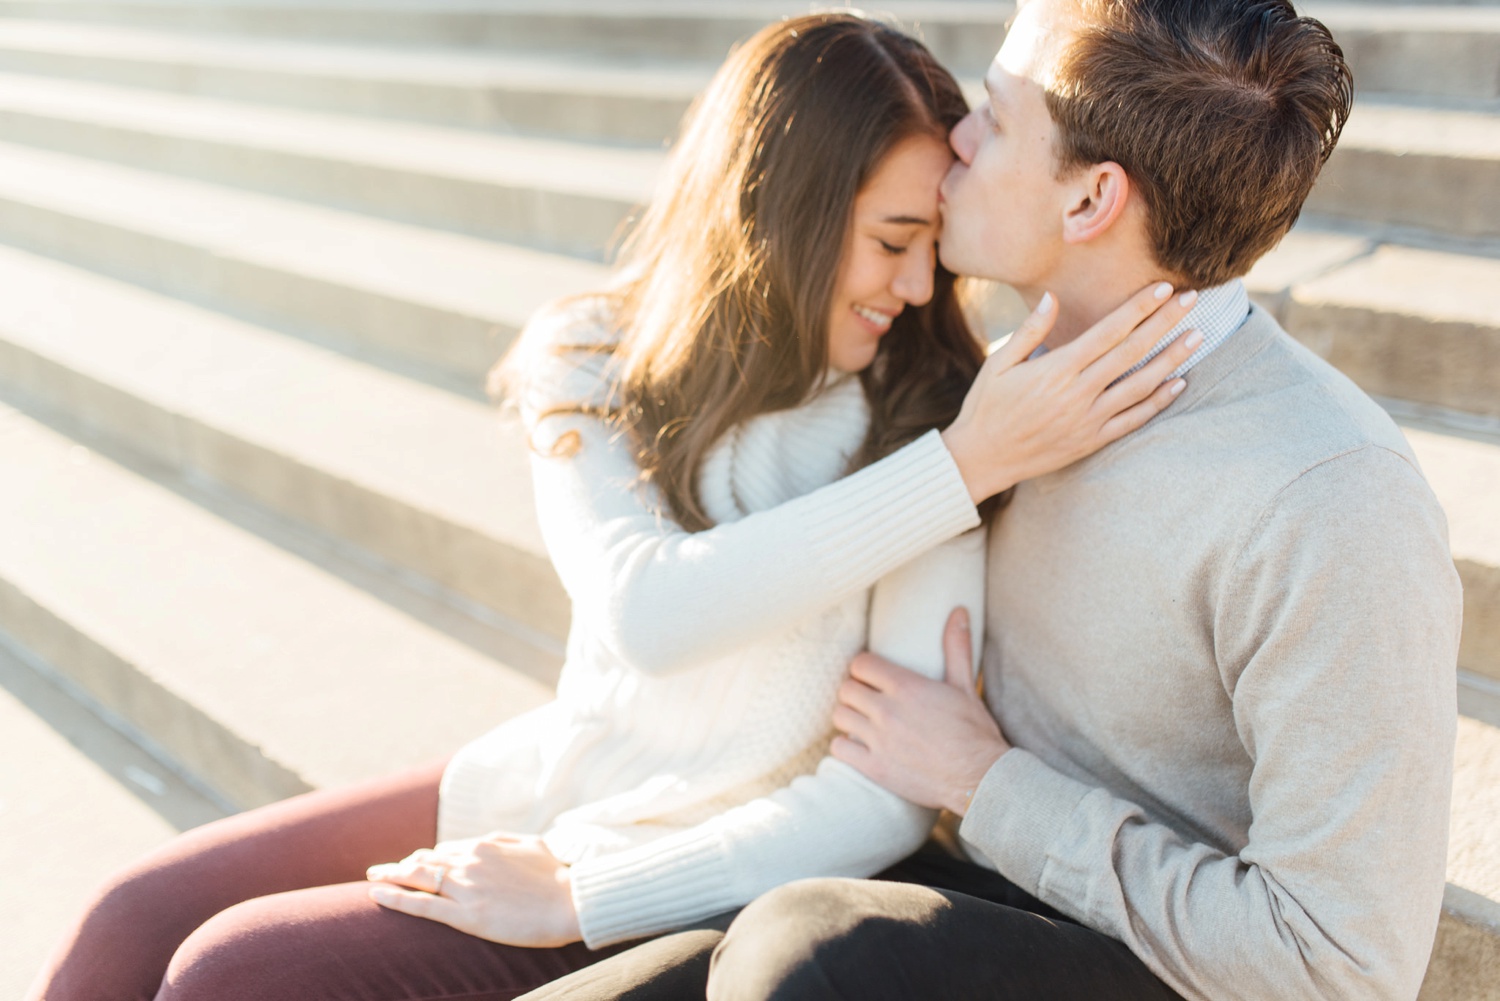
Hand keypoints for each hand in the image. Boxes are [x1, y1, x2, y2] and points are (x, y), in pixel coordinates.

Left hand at [366, 833, 581, 946]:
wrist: (572, 901)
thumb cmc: (559, 875)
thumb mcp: (532, 844)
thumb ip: (505, 841)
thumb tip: (488, 840)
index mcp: (485, 845)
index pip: (445, 850)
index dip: (426, 857)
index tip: (414, 863)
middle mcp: (470, 862)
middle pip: (425, 861)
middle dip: (401, 865)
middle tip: (381, 870)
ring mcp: (466, 889)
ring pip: (418, 878)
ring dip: (392, 876)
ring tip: (374, 878)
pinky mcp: (467, 915)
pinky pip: (421, 905)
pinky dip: (396, 898)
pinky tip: (376, 894)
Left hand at [831, 607, 1008, 814]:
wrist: (979, 779)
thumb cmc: (975, 732)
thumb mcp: (966, 686)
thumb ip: (956, 648)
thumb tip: (959, 612)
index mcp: (907, 687)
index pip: (861, 664)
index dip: (864, 668)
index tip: (871, 676)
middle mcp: (888, 711)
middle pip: (846, 689)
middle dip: (855, 692)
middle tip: (866, 699)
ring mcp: (879, 740)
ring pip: (839, 716)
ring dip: (848, 716)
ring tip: (861, 720)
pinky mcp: (875, 767)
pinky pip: (839, 749)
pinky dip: (845, 746)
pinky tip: (858, 746)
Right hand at [942, 283, 1202, 502]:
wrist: (981, 459)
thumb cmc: (986, 407)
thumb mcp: (998, 364)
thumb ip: (1029, 331)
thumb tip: (1052, 298)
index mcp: (1056, 369)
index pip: (1109, 331)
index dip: (1139, 308)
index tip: (1163, 288)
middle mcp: (1078, 393)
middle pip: (1132, 352)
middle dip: (1165, 323)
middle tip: (1192, 301)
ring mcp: (1088, 419)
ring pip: (1141, 385)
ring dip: (1172, 359)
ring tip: (1198, 337)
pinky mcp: (1092, 441)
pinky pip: (1134, 420)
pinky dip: (1158, 401)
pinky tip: (1178, 384)